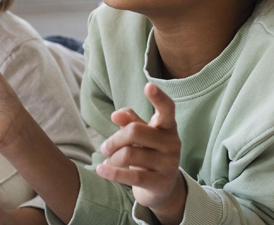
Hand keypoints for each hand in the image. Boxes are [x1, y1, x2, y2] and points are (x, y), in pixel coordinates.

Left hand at [96, 83, 186, 224]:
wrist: (161, 188)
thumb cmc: (148, 153)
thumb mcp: (141, 135)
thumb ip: (130, 121)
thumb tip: (117, 114)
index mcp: (168, 127)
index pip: (167, 109)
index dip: (158, 97)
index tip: (148, 86)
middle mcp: (172, 143)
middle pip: (135, 132)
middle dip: (114, 139)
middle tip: (104, 147)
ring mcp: (168, 164)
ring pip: (129, 154)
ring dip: (112, 158)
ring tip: (108, 160)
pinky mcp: (160, 182)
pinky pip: (131, 176)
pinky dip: (112, 172)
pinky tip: (101, 170)